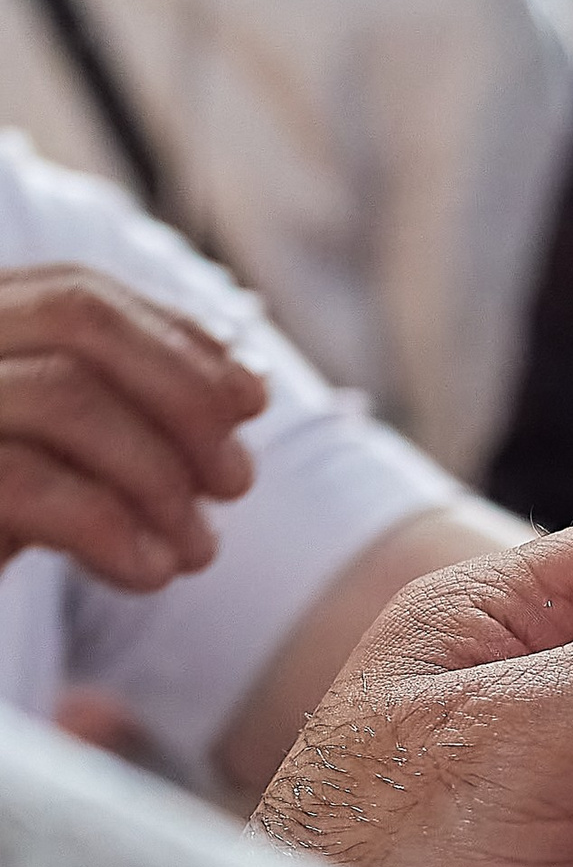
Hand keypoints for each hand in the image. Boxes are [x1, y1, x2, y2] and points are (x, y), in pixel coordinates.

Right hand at [0, 264, 262, 584]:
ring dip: (158, 474)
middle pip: (79, 319)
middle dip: (182, 395)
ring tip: (197, 549)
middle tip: (236, 482)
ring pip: (63, 394)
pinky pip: (25, 481)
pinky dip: (109, 526)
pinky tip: (149, 573)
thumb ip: (123, 409)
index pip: (77, 293)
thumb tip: (247, 375)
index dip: (178, 339)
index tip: (252, 399)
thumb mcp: (59, 460)